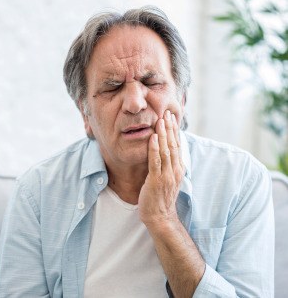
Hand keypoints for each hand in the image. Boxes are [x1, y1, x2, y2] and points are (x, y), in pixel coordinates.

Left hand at [139, 110, 184, 225]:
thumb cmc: (162, 197)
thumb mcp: (169, 178)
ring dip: (163, 134)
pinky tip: (152, 137)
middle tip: (167, 113)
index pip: (177, 145)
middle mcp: (175, 170)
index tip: (172, 118)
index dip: (175, 131)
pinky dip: (154, 148)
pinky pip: (155, 162)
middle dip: (170, 128)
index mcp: (178, 168)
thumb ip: (169, 164)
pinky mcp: (156, 180)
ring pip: (166, 150)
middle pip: (173, 145)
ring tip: (161, 120)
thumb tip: (167, 151)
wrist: (160, 216)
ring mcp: (167, 175)